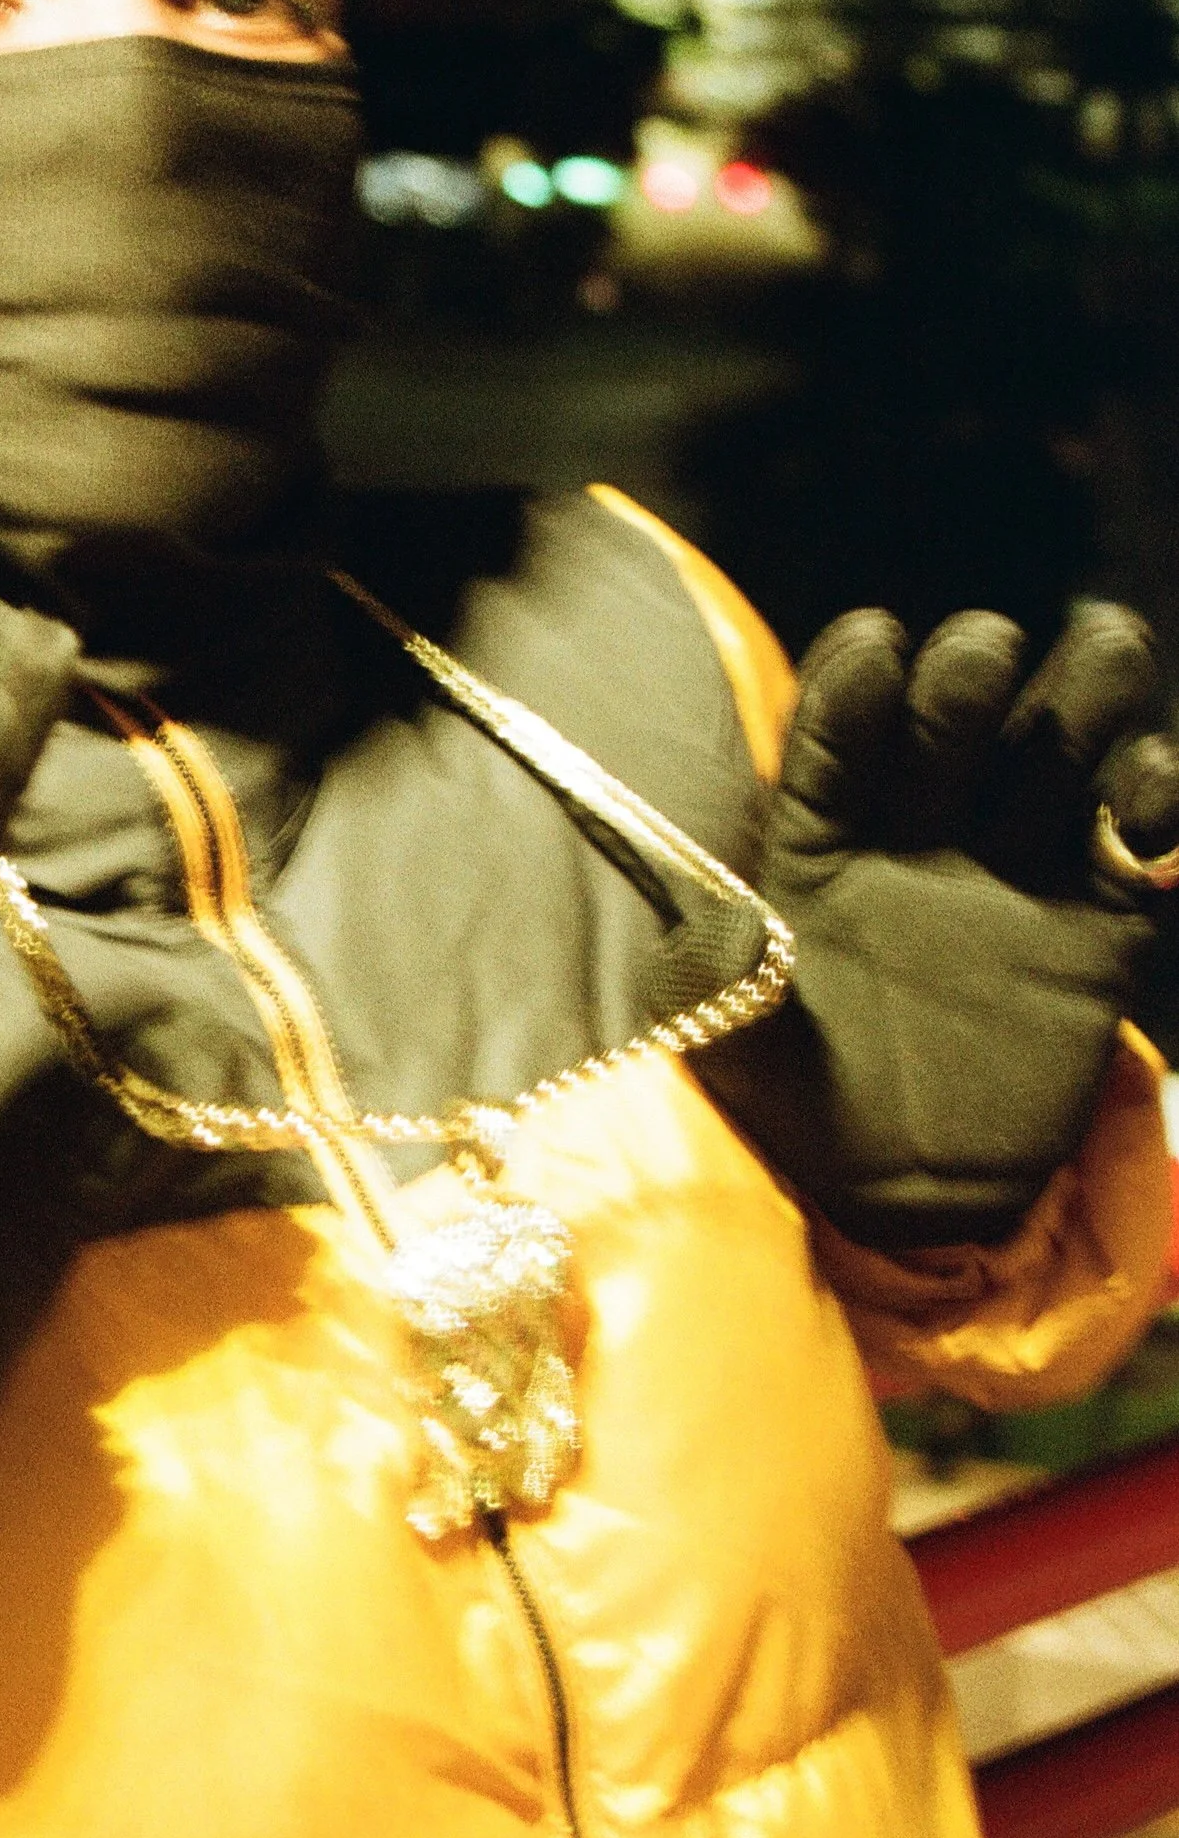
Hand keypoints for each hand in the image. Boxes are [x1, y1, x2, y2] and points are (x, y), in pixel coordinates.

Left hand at [696, 604, 1178, 1247]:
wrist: (902, 1192)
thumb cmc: (796, 1101)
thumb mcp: (736, 1042)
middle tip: (983, 650)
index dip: (851, 693)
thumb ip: (724, 977)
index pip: (833, 746)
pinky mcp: (1096, 921)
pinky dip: (1154, 805)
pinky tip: (1146, 800)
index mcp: (816, 840)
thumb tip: (704, 922)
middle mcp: (916, 831)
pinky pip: (1133, 844)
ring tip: (1106, 645)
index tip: (874, 644)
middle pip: (948, 726)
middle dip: (966, 679)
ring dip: (1082, 697)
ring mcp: (1011, 868)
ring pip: (1051, 756)